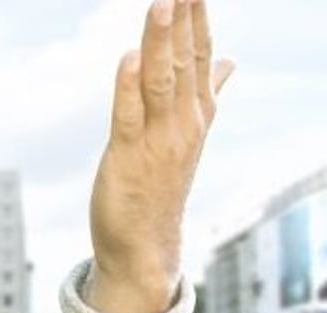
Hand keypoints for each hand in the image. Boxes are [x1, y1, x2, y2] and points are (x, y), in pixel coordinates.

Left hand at [87, 0, 233, 312]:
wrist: (145, 245)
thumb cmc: (159, 185)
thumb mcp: (186, 134)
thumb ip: (204, 93)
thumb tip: (229, 62)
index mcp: (196, 115)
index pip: (202, 56)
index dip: (199, 20)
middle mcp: (183, 124)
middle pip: (186, 62)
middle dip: (184, 21)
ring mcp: (157, 141)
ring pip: (160, 83)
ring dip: (161, 43)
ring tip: (161, 5)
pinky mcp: (127, 157)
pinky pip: (129, 116)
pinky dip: (128, 86)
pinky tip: (129, 58)